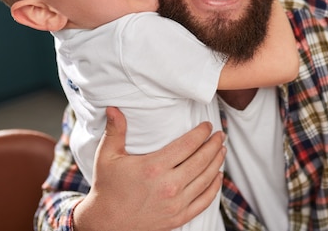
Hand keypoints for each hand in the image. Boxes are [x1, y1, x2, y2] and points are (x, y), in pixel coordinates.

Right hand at [73, 107, 225, 230]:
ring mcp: (175, 204)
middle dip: (214, 145)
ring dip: (217, 163)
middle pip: (201, 160)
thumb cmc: (107, 186)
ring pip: (206, 179)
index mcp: (153, 167)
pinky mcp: (178, 217)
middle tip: (220, 134)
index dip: (201, 133)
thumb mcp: (107, 156)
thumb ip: (115, 131)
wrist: (106, 223)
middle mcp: (168, 186)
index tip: (208, 125)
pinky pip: (204, 201)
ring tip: (222, 150)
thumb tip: (114, 108)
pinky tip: (217, 176)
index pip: (187, 145)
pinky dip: (214, 188)